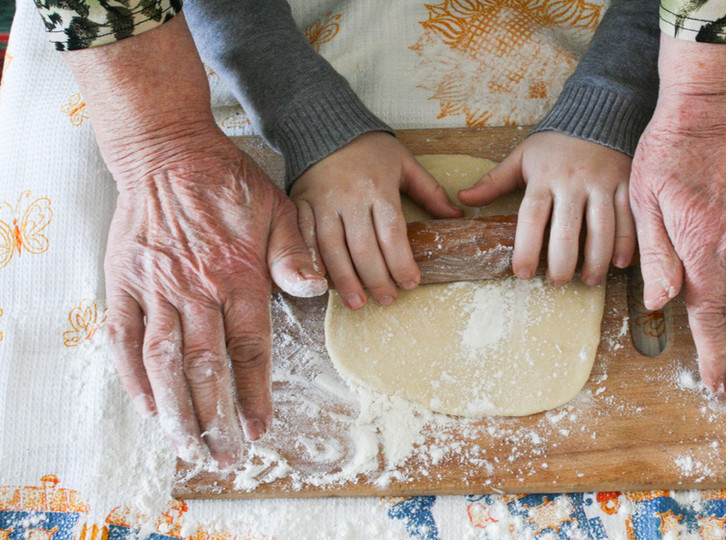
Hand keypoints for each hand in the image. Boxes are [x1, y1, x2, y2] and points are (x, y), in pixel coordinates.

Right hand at [106, 135, 324, 466]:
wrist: (168, 151)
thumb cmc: (228, 182)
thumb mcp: (279, 210)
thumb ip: (295, 255)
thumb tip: (316, 290)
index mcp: (239, 276)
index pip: (249, 349)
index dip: (255, 393)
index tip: (261, 427)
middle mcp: (196, 290)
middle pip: (207, 367)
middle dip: (218, 418)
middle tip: (227, 456)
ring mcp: (156, 288)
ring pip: (164, 361)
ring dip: (176, 409)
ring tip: (188, 446)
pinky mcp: (124, 282)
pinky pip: (123, 337)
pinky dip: (132, 375)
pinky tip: (147, 406)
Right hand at [290, 132, 461, 309]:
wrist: (325, 125)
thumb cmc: (369, 147)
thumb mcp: (405, 163)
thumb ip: (430, 192)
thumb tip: (457, 217)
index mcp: (378, 189)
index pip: (392, 234)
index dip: (402, 263)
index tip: (411, 283)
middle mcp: (350, 198)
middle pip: (363, 248)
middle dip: (377, 279)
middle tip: (388, 299)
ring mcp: (323, 203)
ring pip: (333, 249)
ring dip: (346, 280)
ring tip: (358, 303)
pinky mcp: (301, 204)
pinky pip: (305, 238)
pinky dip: (313, 262)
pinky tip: (322, 284)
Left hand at [458, 132, 634, 285]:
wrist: (597, 111)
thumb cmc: (555, 142)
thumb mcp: (522, 156)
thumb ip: (494, 181)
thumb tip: (464, 198)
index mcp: (543, 177)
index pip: (532, 218)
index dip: (526, 248)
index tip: (522, 273)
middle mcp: (573, 182)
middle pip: (566, 231)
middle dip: (562, 263)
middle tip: (557, 282)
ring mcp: (602, 183)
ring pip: (601, 229)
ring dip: (595, 260)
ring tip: (589, 280)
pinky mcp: (626, 182)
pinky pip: (628, 216)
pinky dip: (626, 242)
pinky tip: (619, 263)